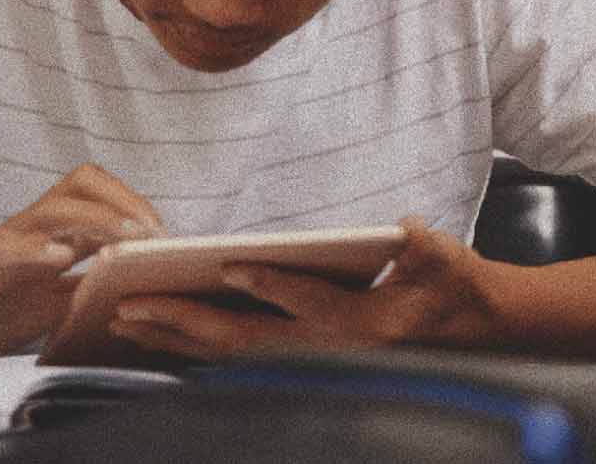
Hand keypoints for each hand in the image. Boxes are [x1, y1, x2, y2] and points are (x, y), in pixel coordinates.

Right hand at [0, 164, 165, 354]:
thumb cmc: (6, 316)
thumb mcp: (64, 301)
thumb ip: (95, 284)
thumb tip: (142, 278)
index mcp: (59, 230)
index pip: (103, 193)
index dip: (137, 204)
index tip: (163, 235)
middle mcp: (37, 226)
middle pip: (83, 181)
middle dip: (124, 199)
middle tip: (151, 231)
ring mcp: (11, 241)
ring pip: (54, 207)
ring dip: (98, 218)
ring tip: (127, 236)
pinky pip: (12, 248)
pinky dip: (38, 250)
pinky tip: (60, 258)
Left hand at [111, 218, 509, 361]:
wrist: (468, 332)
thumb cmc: (453, 287)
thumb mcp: (448, 260)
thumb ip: (425, 247)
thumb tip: (404, 229)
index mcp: (370, 323)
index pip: (315, 304)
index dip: (274, 286)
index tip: (232, 266)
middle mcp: (332, 352)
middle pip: (250, 341)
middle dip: (189, 322)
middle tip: (136, 303)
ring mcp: (313, 364)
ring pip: (233, 357)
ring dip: (176, 340)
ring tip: (127, 320)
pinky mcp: (301, 365)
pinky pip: (236, 364)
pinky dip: (192, 351)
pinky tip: (157, 339)